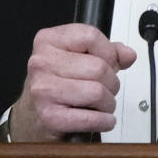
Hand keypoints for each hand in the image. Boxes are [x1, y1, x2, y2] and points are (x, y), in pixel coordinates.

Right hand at [8, 23, 136, 141]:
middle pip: (99, 67)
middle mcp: (42, 63)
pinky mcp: (49, 117)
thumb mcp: (77, 57)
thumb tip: (127, 54)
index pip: (91, 36)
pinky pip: (91, 118)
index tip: (109, 63)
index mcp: (48, 40)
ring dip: (108, 103)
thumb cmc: (55, 84)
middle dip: (112, 82)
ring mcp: (44, 90)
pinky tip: (101, 118)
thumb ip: (107, 52)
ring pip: (97, 92)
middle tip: (106, 89)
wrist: (30, 115)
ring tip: (101, 104)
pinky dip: (104, 121)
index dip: (109, 52)